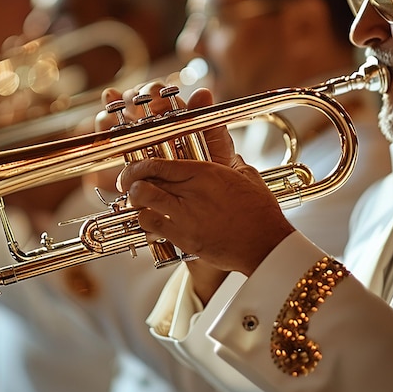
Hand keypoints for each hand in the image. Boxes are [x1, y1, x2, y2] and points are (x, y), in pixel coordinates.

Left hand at [117, 156, 294, 277]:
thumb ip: (230, 158)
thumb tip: (226, 147)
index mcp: (203, 173)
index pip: (157, 164)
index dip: (138, 166)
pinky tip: (151, 223)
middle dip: (130, 183)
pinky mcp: (183, 238)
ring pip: (143, 204)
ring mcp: (185, 217)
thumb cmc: (259, 211)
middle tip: (127, 186)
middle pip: (144, 182)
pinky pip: (152, 227)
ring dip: (137, 203)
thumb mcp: (246, 175)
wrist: (265, 244)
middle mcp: (190, 192)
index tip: (133, 170)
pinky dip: (146, 223)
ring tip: (139, 204)